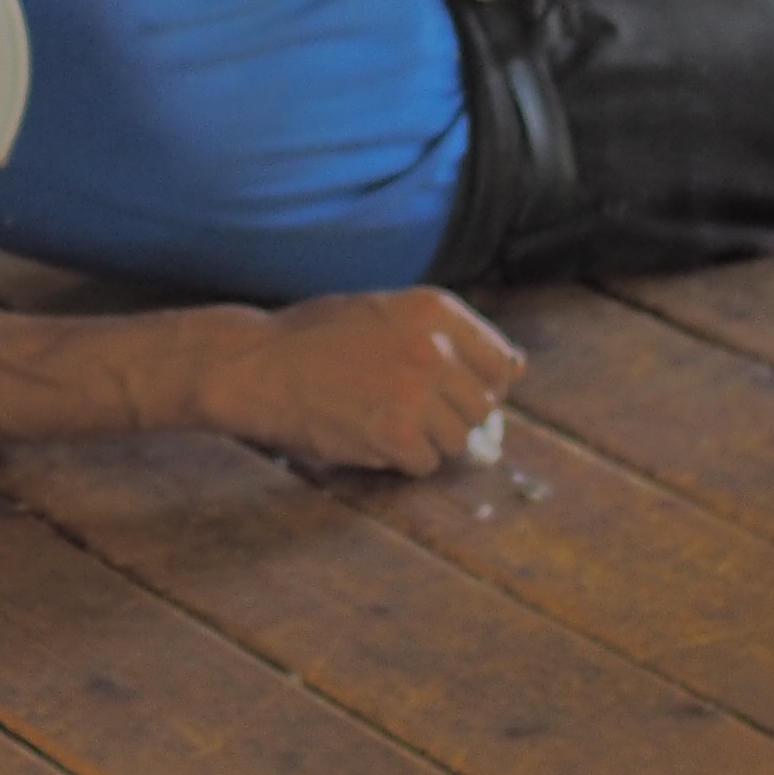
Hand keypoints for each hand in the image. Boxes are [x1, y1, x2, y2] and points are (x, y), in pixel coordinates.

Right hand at [205, 288, 525, 473]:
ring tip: (384, 422)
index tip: (457, 393)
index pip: (502, 363)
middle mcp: (435, 348)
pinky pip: (426, 464)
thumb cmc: (315, 338)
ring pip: (457, 440)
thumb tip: (518, 367)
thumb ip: (448, 335)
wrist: (255, 364)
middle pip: (482, 407)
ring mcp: (417, 393)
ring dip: (427, 441)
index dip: (483, 386)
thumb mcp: (385, 312)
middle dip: (453, 417)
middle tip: (409, 413)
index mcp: (435, 310)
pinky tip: (371, 438)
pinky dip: (403, 461)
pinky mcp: (396, 434)